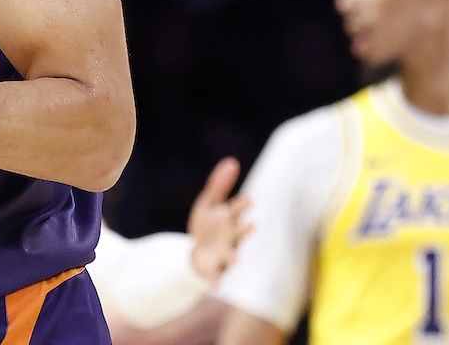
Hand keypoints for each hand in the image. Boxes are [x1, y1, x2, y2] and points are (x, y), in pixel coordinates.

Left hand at [187, 157, 251, 285]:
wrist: (195, 255)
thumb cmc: (207, 227)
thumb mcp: (208, 204)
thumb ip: (219, 184)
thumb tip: (232, 161)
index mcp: (228, 221)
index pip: (235, 211)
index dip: (241, 206)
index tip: (249, 199)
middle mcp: (228, 238)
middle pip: (236, 233)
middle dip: (243, 230)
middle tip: (252, 225)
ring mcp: (221, 254)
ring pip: (229, 255)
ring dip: (234, 257)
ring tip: (236, 260)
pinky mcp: (211, 269)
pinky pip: (214, 277)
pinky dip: (215, 282)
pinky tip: (216, 288)